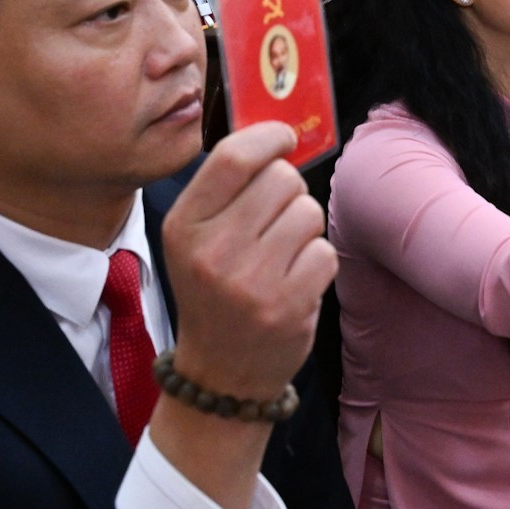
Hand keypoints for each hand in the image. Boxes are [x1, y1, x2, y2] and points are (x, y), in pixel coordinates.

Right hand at [163, 122, 334, 401]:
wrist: (219, 375)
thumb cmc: (213, 292)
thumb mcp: (195, 239)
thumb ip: (226, 187)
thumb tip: (276, 133)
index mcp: (184, 226)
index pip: (233, 157)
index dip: (268, 137)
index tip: (284, 138)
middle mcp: (213, 251)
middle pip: (282, 178)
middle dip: (288, 192)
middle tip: (274, 222)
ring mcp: (251, 281)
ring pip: (308, 211)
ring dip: (304, 229)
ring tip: (281, 257)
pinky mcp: (287, 306)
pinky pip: (325, 252)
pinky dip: (316, 263)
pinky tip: (294, 283)